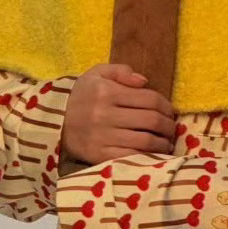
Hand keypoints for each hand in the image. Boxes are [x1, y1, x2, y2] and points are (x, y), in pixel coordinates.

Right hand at [61, 63, 176, 165]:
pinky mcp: (100, 156)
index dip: (166, 106)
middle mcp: (105, 115)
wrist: (56, 123)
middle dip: (168, 125)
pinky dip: (148, 157)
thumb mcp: (97, 74)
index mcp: (107, 92)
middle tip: (171, 128)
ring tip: (167, 142)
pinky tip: (154, 154)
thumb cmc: (83, 96)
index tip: (170, 111)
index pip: (150, 99)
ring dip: (163, 143)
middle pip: (151, 120)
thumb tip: (144, 81)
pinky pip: (132, 157)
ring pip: (145, 141)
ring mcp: (103, 137)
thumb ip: (121, 71)